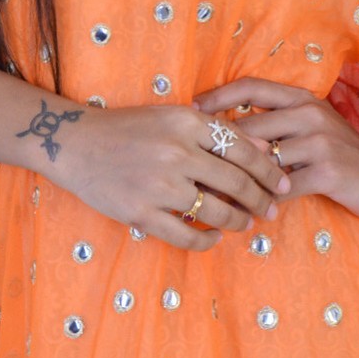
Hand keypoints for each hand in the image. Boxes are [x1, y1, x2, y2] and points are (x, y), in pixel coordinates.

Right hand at [45, 102, 290, 251]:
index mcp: (187, 122)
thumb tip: (262, 150)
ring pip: (216, 211)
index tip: (282, 183)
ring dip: (238, 221)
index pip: (243, 148)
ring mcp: (159, 185)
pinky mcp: (140, 212)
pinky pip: (185, 235)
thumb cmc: (128, 127)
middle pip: (236, 182)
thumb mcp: (173, 116)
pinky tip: (214, 238)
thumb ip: (214, 131)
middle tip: (272, 209)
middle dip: (260, 199)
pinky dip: (206, 240)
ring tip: (246, 224)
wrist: (76, 143)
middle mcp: (177, 152)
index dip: (268, 170)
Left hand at [194, 77, 358, 218]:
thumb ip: (276, 121)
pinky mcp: (326, 172)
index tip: (189, 110)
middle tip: (191, 163)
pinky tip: (247, 211)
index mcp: (300, 98)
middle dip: (218, 148)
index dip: (217, 97)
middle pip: (248, 127)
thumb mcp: (311, 123)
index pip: (250, 86)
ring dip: (236, 179)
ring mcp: (318, 142)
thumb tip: (226, 130)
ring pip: (262, 160)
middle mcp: (308, 114)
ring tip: (210, 192)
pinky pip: (282, 189)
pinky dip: (262, 201)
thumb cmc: (340, 149)